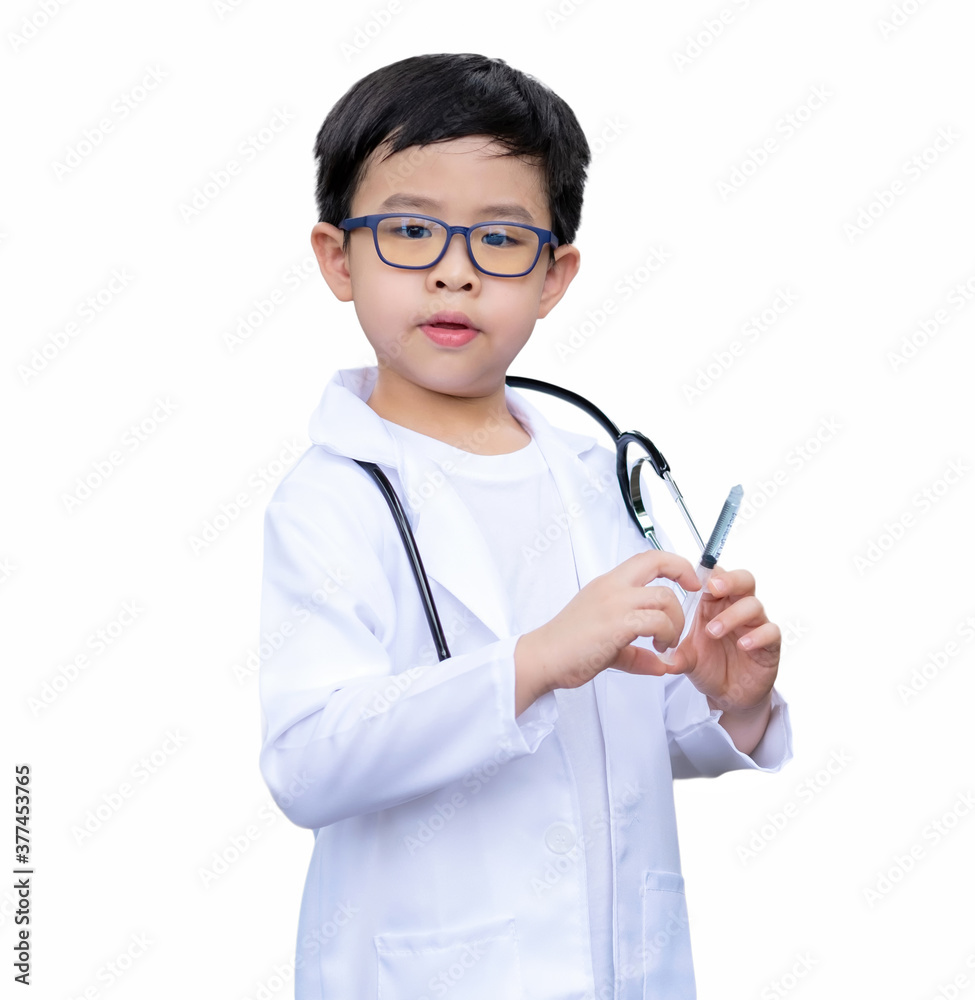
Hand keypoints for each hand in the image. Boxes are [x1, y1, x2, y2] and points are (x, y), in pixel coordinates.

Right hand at [515, 550, 700, 707]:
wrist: (543, 657)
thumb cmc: (567, 648)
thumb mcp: (607, 644)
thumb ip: (635, 652)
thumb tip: (660, 665)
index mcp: (608, 585)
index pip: (646, 558)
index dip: (674, 563)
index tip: (689, 580)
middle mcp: (612, 587)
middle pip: (658, 563)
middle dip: (684, 576)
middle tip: (692, 600)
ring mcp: (614, 603)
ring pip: (664, 597)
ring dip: (674, 622)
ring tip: (665, 642)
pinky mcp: (617, 623)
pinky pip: (656, 621)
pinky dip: (666, 636)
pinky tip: (658, 651)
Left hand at [665, 566, 779, 714]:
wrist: (729, 694)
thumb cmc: (709, 666)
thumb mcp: (686, 658)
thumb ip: (675, 654)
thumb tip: (662, 657)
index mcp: (714, 605)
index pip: (716, 577)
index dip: (708, 573)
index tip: (693, 579)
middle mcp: (736, 609)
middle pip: (743, 580)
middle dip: (730, 580)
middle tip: (714, 588)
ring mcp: (754, 625)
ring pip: (754, 604)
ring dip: (733, 615)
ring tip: (713, 631)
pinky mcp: (769, 644)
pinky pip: (771, 631)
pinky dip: (757, 636)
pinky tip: (742, 644)